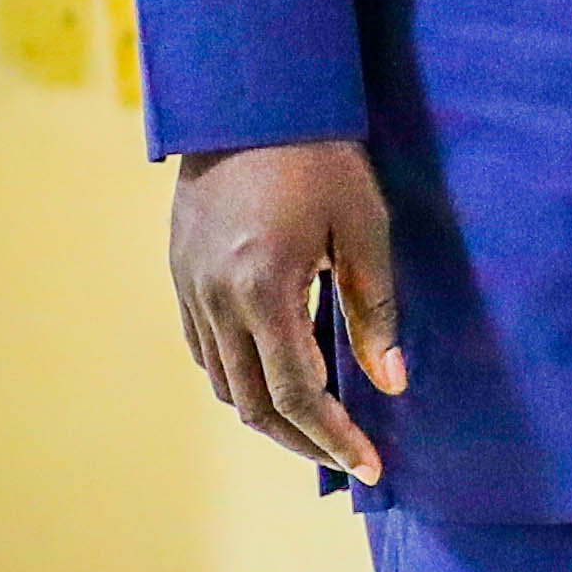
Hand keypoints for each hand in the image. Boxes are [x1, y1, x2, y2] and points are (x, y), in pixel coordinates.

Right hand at [169, 140, 404, 484]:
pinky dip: (240, 378)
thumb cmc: (322, 159)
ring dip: (269, 415)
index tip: (369, 466)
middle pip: (253, 403)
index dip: (335, 438)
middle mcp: (215, 300)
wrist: (249, 105)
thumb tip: (392, 383)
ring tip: (320, 426)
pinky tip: (278, 378)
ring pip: (223, 383)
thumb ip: (375, 311)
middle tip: (350, 457)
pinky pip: (205, 351)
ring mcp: (189, 290)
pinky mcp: (179, 277)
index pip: (296, 394)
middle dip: (304, 440)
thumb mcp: (366, 229)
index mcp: (263, 290)